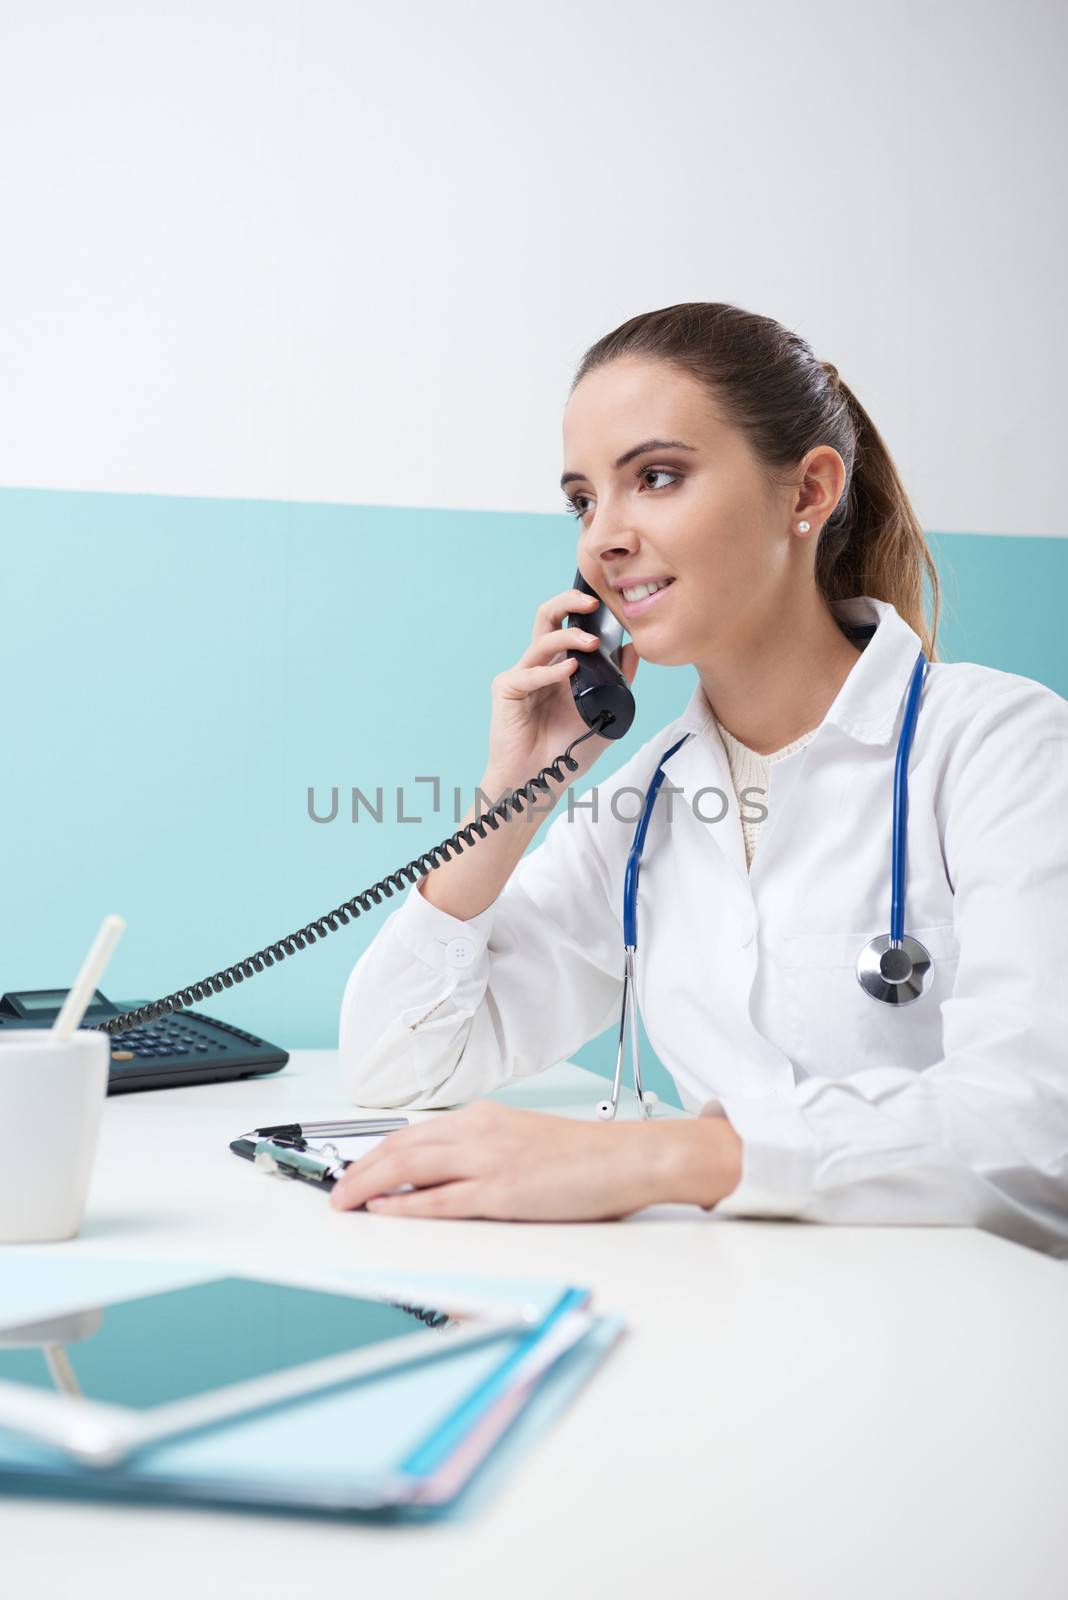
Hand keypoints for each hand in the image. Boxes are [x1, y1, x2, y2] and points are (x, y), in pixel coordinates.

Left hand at [328, 1100, 742, 1221]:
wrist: (628, 1157)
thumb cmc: (584, 1156)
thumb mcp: (522, 1141)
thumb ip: (481, 1153)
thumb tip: (441, 1178)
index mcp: (483, 1118)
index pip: (413, 1134)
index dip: (375, 1153)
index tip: (354, 1170)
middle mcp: (480, 1131)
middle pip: (401, 1147)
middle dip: (359, 1170)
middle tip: (335, 1191)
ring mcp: (490, 1160)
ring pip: (411, 1167)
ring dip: (369, 1185)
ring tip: (344, 1201)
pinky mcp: (503, 1190)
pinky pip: (442, 1199)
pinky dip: (406, 1205)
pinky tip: (385, 1210)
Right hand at [485, 583, 639, 790]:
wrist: (541, 780)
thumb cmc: (567, 749)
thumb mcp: (604, 713)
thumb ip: (618, 682)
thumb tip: (633, 650)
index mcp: (560, 665)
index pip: (568, 624)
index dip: (584, 609)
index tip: (609, 604)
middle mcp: (539, 664)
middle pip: (547, 617)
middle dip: (569, 601)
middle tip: (593, 601)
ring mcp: (521, 674)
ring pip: (541, 640)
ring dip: (568, 636)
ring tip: (591, 643)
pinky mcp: (506, 689)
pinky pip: (528, 674)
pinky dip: (550, 671)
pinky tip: (569, 670)